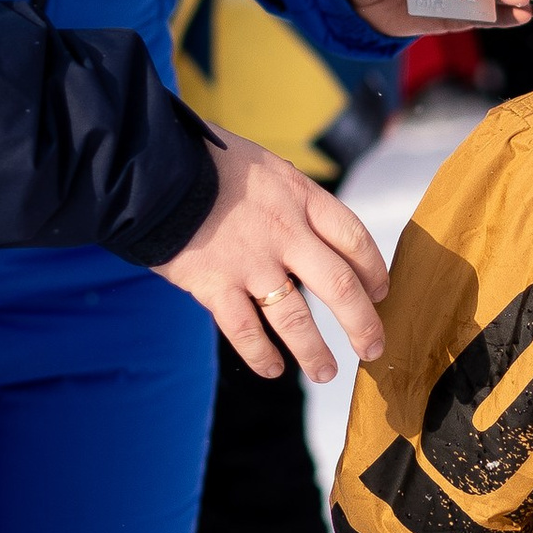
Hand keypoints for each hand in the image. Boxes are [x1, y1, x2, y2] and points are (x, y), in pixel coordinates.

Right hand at [151, 127, 388, 383]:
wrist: (151, 167)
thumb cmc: (203, 159)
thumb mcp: (260, 165)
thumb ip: (285, 199)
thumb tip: (302, 231)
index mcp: (299, 196)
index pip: (353, 238)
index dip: (373, 270)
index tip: (381, 292)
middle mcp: (284, 232)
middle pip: (340, 286)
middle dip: (362, 323)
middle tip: (373, 347)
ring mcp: (251, 263)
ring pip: (296, 320)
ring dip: (315, 352)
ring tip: (326, 373)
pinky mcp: (215, 286)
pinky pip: (246, 332)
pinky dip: (261, 355)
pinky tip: (272, 369)